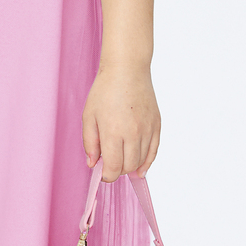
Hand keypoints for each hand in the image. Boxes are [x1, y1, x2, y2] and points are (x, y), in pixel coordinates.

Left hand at [82, 62, 160, 181]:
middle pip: (128, 167)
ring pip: (141, 161)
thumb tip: (93, 164)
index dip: (107, 175)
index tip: (102, 172)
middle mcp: (133, 133)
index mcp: (113, 131)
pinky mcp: (156, 125)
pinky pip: (154, 151)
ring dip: (131, 165)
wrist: (127, 69)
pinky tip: (140, 167)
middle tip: (110, 162)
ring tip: (122, 157)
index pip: (113, 168)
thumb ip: (89, 143)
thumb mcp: (89, 115)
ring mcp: (147, 130)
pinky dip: (147, 162)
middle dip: (118, 170)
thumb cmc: (105, 89)